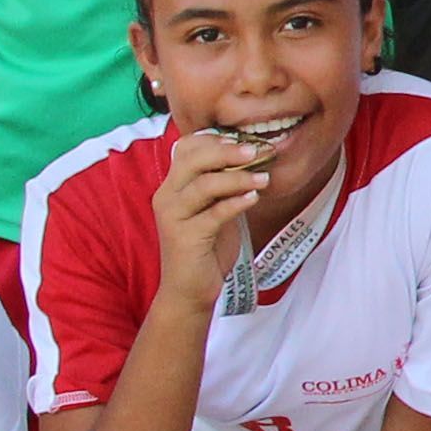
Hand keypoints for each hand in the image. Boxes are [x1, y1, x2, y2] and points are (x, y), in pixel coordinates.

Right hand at [150, 125, 270, 312]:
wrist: (189, 289)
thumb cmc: (206, 248)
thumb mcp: (215, 209)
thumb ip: (226, 186)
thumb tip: (255, 159)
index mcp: (173, 186)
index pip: (186, 148)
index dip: (215, 140)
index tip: (246, 140)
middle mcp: (167, 196)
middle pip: (193, 159)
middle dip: (227, 151)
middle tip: (257, 151)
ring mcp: (173, 216)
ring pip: (204, 184)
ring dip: (238, 178)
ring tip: (264, 178)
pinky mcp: (184, 237)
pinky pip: (213, 213)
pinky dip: (236, 202)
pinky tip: (254, 198)